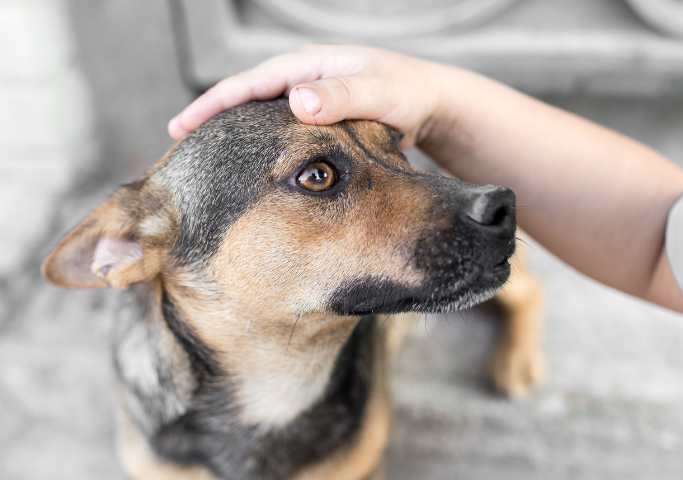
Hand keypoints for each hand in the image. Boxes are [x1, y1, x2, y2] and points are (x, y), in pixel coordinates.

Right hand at [168, 45, 445, 147]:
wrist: (433, 103)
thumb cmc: (409, 94)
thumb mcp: (378, 93)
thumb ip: (341, 95)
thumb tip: (297, 100)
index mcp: (309, 66)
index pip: (248, 83)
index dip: (212, 105)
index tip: (181, 127)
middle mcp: (304, 80)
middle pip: (246, 98)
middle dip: (212, 119)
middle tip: (179, 147)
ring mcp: (311, 99)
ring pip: (261, 117)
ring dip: (233, 134)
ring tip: (204, 160)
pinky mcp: (320, 120)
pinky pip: (281, 132)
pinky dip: (260, 146)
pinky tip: (251, 166)